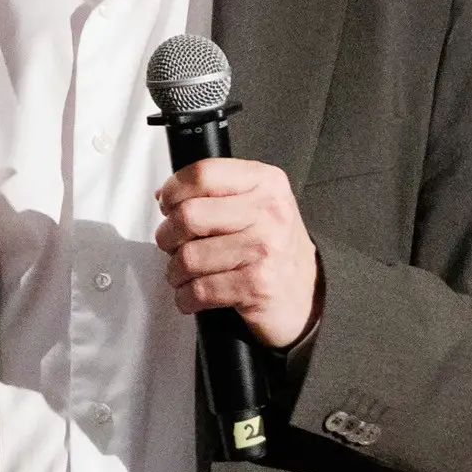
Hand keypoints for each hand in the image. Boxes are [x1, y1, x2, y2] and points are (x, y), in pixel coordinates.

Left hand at [154, 158, 318, 349]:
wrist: (305, 293)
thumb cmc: (273, 248)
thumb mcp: (256, 204)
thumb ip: (215, 192)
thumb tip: (165, 194)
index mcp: (265, 183)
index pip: (203, 174)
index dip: (173, 190)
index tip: (168, 205)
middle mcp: (269, 212)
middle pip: (189, 215)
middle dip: (168, 236)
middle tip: (172, 244)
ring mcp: (265, 249)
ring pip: (188, 257)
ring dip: (175, 272)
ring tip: (184, 274)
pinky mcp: (258, 285)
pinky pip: (199, 290)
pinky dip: (186, 297)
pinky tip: (193, 295)